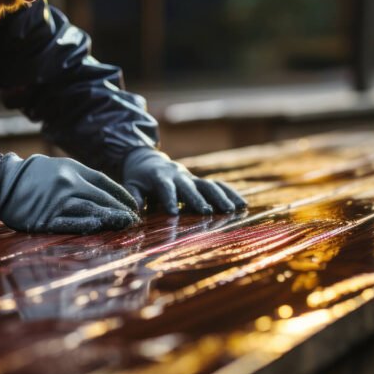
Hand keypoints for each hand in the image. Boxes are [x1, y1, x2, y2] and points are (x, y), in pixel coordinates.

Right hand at [0, 154, 139, 233]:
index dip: (121, 194)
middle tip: (133, 220)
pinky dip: (86, 225)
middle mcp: (67, 183)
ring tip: (124, 225)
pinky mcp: (44, 218)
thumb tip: (105, 191)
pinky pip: (69, 222)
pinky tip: (99, 226)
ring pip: (90, 210)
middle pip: (101, 198)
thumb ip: (80, 175)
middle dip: (120, 209)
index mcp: (72, 169)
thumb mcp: (57, 165)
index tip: (133, 205)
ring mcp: (56, 201)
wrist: (1, 183)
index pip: (104, 182)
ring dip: (110, 219)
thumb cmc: (31, 174)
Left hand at [122, 148, 245, 214]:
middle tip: (207, 212)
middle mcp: (179, 176)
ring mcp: (192, 178)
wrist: (148, 159)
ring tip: (232, 210)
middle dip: (199, 199)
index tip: (174, 213)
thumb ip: (135, 196)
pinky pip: (217, 185)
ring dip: (220, 197)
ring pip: (208, 185)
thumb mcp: (131, 184)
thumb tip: (135, 209)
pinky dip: (230, 193)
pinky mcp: (201, 181)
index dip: (170, 199)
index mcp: (159, 176)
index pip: (165, 188)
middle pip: (190, 187)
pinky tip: (242, 204)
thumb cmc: (138, 177)